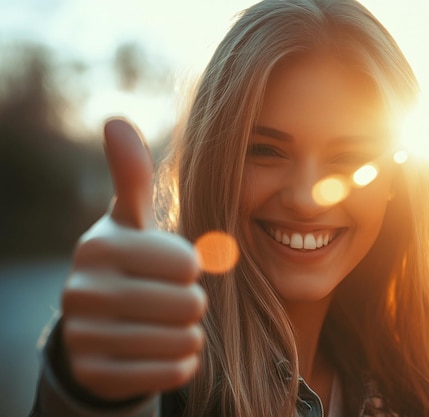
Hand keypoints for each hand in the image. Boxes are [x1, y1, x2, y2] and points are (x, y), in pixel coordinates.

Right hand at [61, 119, 206, 400]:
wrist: (95, 326)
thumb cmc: (127, 264)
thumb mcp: (129, 221)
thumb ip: (130, 175)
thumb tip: (115, 120)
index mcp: (99, 248)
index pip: (188, 263)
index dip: (189, 268)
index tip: (167, 268)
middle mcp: (83, 292)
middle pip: (190, 303)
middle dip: (190, 303)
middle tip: (167, 300)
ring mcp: (85, 337)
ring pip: (185, 340)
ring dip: (187, 334)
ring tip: (162, 324)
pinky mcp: (97, 374)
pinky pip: (173, 372)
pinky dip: (179, 362)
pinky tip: (158, 350)